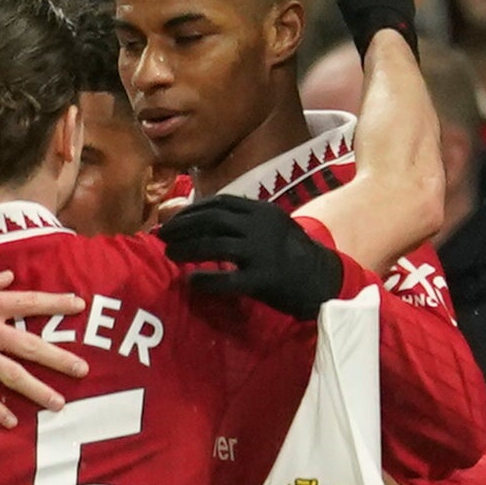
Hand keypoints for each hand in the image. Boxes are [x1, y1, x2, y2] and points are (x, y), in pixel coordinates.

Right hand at [0, 266, 88, 427]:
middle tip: (84, 370)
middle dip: (59, 358)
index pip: (29, 302)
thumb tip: (9, 277)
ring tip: (59, 404)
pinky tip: (11, 421)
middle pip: (30, 345)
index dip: (56, 303)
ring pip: (12, 374)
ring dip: (38, 390)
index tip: (79, 305)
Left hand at [156, 195, 344, 318]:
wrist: (323, 280)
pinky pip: (229, 279)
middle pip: (213, 220)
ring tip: (169, 254)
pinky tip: (191, 281)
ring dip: (188, 249)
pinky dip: (207, 280)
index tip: (172, 221)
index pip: (219, 203)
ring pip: (217, 245)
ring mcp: (264, 252)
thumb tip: (194, 218)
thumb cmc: (289, 253)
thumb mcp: (268, 226)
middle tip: (162, 237)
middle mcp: (262, 227)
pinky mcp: (266, 279)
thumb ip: (239, 220)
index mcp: (262, 211)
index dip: (191, 211)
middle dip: (182, 227)